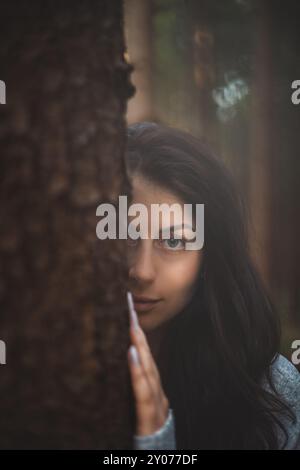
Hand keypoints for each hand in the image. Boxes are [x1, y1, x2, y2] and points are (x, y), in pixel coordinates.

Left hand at [127, 292, 169, 436]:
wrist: (158, 453)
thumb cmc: (146, 428)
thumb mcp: (139, 403)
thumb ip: (134, 384)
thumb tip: (121, 361)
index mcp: (152, 385)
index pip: (143, 354)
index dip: (136, 332)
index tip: (126, 309)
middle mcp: (156, 389)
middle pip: (147, 356)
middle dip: (138, 331)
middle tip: (127, 307)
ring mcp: (156, 401)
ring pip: (148, 368)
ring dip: (140, 345)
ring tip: (131, 324)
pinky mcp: (150, 415)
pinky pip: (143, 391)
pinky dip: (137, 372)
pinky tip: (131, 355)